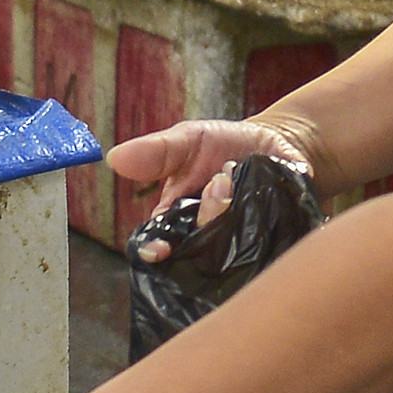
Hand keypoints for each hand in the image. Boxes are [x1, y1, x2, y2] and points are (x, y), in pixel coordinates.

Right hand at [102, 111, 297, 244]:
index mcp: (175, 221)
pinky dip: (266, 228)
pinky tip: (266, 201)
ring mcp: (237, 247)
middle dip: (208, 215)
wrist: (278, 143)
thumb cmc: (225, 144)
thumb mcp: (188, 139)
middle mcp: (204, 241)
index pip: (156, 246)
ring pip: (231, 253)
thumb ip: (155, 152)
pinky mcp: (269, 248)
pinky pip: (266, 253)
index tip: (161, 248)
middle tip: (220, 181)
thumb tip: (114, 158)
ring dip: (234, 217)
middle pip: (197, 250)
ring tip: (240, 181)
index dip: (155, 251)